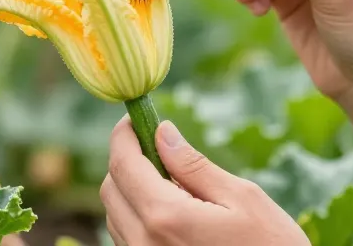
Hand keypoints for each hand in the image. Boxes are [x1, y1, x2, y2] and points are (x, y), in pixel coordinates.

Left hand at [100, 117, 309, 245]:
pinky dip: (139, 215)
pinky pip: (128, 237)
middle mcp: (144, 242)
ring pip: (116, 214)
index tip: (134, 118)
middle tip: (157, 147)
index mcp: (166, 217)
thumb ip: (193, 165)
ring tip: (175, 185)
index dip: (123, 135)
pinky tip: (174, 212)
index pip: (123, 164)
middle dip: (127, 161)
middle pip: (111, 189)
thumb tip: (162, 133)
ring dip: (132, 190)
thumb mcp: (241, 197)